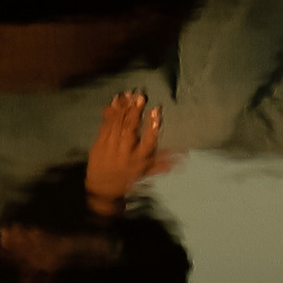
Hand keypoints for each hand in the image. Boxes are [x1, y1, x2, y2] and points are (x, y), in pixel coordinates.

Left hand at [85, 90, 172, 208]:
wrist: (102, 188)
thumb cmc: (127, 177)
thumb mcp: (145, 172)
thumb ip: (162, 162)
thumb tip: (183, 158)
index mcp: (139, 159)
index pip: (149, 141)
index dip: (153, 125)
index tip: (157, 110)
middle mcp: (125, 152)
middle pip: (131, 129)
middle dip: (136, 111)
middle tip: (141, 96)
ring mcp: (111, 146)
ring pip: (118, 124)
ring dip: (124, 107)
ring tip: (130, 94)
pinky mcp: (100, 142)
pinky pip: (106, 124)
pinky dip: (111, 111)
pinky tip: (116, 99)